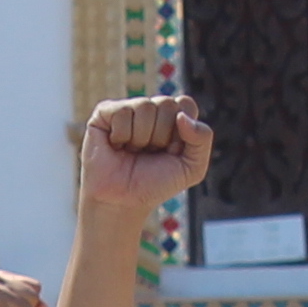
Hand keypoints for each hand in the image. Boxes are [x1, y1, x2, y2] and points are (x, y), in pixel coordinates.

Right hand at [74, 93, 213, 209]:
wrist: (122, 202)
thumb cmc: (155, 184)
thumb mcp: (192, 168)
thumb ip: (202, 138)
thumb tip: (181, 116)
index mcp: (173, 116)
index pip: (185, 104)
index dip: (181, 132)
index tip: (172, 151)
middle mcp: (151, 108)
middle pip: (166, 104)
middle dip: (161, 136)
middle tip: (149, 153)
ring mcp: (128, 109)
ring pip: (144, 107)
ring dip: (140, 138)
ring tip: (132, 151)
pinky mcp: (104, 113)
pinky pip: (122, 112)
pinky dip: (121, 136)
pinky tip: (116, 146)